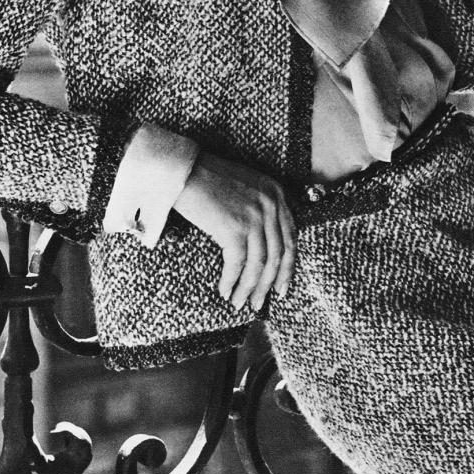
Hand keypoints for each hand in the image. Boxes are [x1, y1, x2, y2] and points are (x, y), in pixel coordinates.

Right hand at [173, 150, 296, 310]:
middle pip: (278, 254)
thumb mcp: (244, 187)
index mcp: (276, 192)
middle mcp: (270, 204)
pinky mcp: (235, 228)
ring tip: (240, 302)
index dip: (287, 266)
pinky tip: (225, 291)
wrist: (182, 171)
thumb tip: (260, 244)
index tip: (282, 285)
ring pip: (259, 264)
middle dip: (270, 283)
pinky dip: (231, 281)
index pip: (290, 236)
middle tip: (261, 302)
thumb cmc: (206, 178)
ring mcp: (254, 217)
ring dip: (249, 288)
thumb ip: (259, 207)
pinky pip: (238, 264)